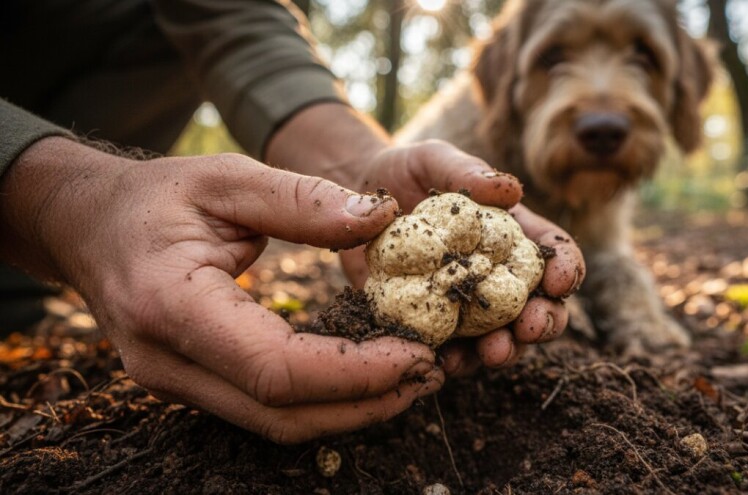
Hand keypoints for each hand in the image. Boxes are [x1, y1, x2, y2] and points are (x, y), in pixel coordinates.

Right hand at [0, 138, 442, 443]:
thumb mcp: (226, 178)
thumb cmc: (154, 198)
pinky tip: (364, 375)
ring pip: (276, 424)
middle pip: (282, 414)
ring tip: (410, 377)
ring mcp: (174, 384)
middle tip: (429, 371)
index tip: (417, 353)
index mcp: (171, 305)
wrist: (89, 227)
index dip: (355, 372)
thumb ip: (302, 199)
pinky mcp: (190, 385)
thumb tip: (383, 218)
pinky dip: (322, 401)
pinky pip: (264, 410)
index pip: (276, 368)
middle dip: (366, 403)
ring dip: (351, 410)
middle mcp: (167, 362)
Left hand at [341, 141, 585, 375]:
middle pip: (539, 305)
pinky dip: (456, 361)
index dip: (566, 268)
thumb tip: (512, 190)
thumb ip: (468, 172)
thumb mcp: (436, 161)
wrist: (355, 200)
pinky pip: (452, 351)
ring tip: (494, 352)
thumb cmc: (407, 173)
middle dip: (544, 320)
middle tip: (532, 326)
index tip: (560, 281)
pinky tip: (447, 363)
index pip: (553, 253)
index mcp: (512, 234)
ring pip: (502, 337)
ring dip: (505, 349)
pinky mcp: (434, 325)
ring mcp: (468, 306)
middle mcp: (498, 275)